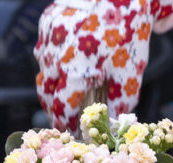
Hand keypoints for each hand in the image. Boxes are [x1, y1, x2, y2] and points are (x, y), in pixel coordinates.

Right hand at [34, 0, 172, 131]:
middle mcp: (55, 60)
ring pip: (42, 70)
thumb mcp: (130, 71)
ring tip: (63, 88)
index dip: (64, 123)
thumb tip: (115, 122)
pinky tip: (65, 59)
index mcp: (74, 75)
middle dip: (53, 108)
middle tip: (63, 115)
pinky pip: (44, 47)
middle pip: (45, 94)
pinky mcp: (47, 23)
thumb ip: (121, 101)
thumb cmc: (129, 33)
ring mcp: (48, 40)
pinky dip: (51, 57)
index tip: (69, 130)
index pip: (60, 110)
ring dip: (51, 83)